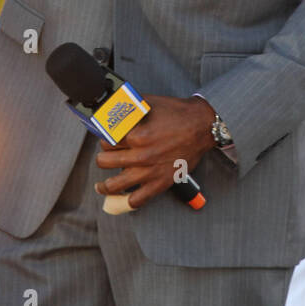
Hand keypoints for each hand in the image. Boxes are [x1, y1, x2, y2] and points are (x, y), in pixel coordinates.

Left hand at [94, 94, 214, 208]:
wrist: (202, 126)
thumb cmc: (179, 114)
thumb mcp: (149, 103)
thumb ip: (129, 106)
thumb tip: (112, 107)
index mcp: (137, 136)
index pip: (106, 141)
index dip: (103, 139)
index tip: (105, 139)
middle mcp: (141, 156)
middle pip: (105, 162)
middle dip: (102, 158)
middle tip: (106, 157)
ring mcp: (150, 172)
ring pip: (115, 185)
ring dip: (105, 185)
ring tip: (101, 186)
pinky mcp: (161, 182)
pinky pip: (139, 200)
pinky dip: (127, 202)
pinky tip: (122, 198)